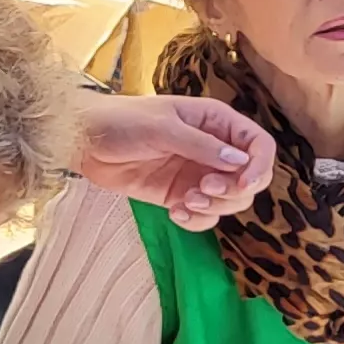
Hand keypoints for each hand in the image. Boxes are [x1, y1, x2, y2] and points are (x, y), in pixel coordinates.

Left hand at [78, 93, 272, 230]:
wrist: (85, 142)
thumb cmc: (122, 121)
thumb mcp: (163, 128)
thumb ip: (202, 145)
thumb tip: (241, 163)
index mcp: (216, 122)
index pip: (258, 145)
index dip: (259, 166)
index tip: (242, 184)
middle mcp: (214, 150)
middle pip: (250, 179)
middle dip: (232, 192)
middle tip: (202, 189)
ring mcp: (198, 175)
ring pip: (230, 202)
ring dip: (214, 208)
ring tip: (185, 202)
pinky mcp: (180, 196)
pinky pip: (204, 217)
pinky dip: (196, 221)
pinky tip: (175, 213)